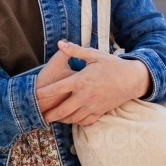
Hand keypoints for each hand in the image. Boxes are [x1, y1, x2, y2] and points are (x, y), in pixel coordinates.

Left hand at [34, 40, 151, 125]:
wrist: (132, 80)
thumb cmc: (112, 65)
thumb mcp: (94, 55)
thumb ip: (75, 50)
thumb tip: (60, 43)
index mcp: (81, 81)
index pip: (57, 89)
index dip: (43, 93)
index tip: (34, 96)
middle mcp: (85, 96)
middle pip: (62, 110)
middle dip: (49, 114)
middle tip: (40, 116)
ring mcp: (93, 106)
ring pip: (72, 118)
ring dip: (61, 119)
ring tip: (53, 118)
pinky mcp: (100, 112)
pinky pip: (84, 122)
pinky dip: (75, 122)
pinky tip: (70, 119)